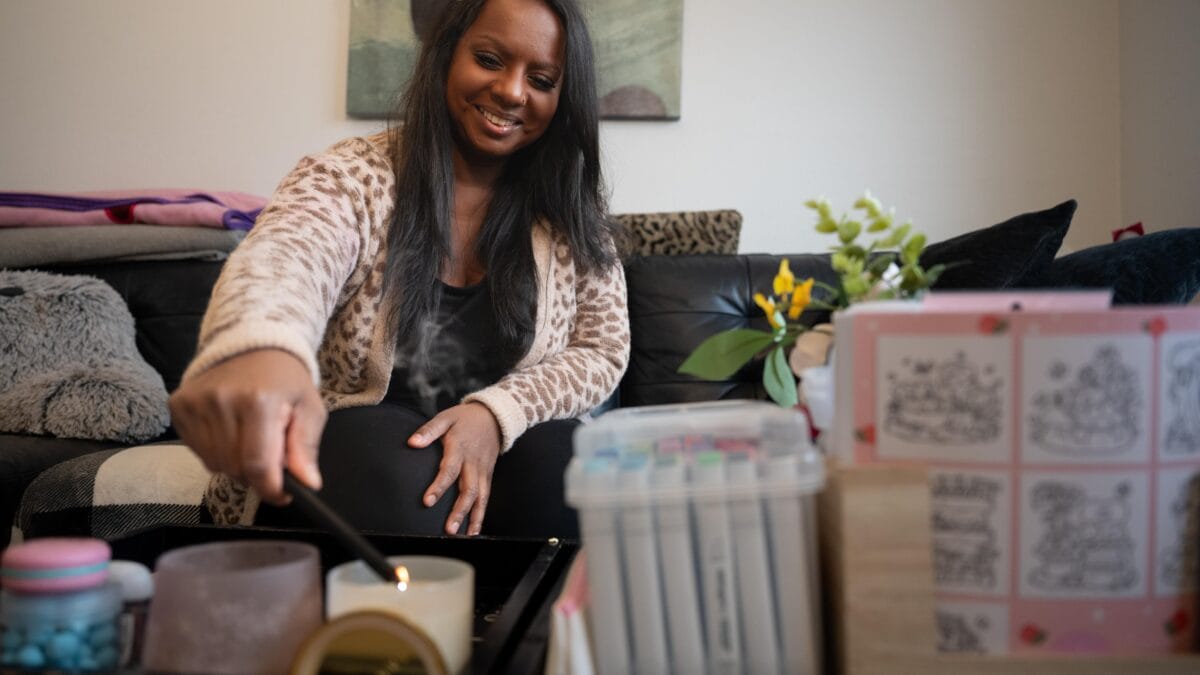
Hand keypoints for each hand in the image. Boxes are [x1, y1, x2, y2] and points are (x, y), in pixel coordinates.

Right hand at [168, 349, 326, 503]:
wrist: (251, 344)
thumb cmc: (285, 379)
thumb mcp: (309, 408)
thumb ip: (306, 447)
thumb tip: (308, 484)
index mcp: (259, 401)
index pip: (257, 464)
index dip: (271, 488)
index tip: (283, 494)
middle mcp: (222, 401)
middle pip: (235, 468)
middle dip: (257, 473)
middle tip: (270, 453)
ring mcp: (195, 403)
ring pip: (215, 464)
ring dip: (235, 463)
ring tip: (249, 438)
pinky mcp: (178, 405)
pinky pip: (197, 451)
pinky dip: (216, 451)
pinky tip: (229, 430)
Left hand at [408, 402, 500, 534]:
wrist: (494, 417)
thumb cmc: (465, 419)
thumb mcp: (445, 418)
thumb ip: (429, 431)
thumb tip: (412, 442)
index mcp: (460, 448)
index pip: (449, 470)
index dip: (439, 486)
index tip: (428, 501)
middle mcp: (473, 462)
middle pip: (468, 490)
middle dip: (459, 511)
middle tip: (449, 529)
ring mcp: (482, 471)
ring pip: (480, 497)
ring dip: (472, 517)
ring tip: (463, 535)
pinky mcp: (488, 476)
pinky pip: (486, 497)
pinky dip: (481, 514)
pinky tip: (474, 530)